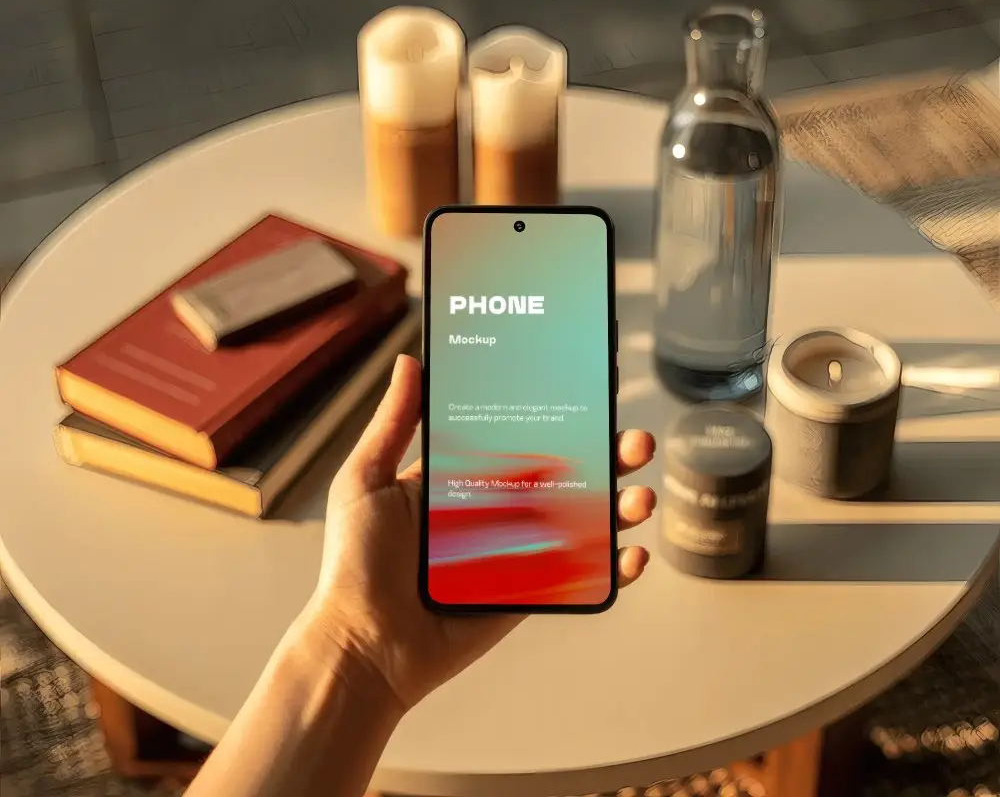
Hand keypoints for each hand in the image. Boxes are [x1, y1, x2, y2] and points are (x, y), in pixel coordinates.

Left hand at [303, 354, 656, 711]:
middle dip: (608, 453)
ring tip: (642, 496)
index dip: (559, 408)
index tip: (592, 380)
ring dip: (622, 505)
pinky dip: (615, 565)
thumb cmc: (356, 563)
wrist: (366, 646)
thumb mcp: (366, 481)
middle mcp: (497, 507)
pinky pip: (581, 574)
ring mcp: (519, 550)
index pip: (522, 432)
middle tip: (634, 440)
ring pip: (584, 519)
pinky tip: (633, 554)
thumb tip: (411, 360)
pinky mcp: (530, 592)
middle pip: (566, 471)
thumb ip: (392, 423)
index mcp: (463, 476)